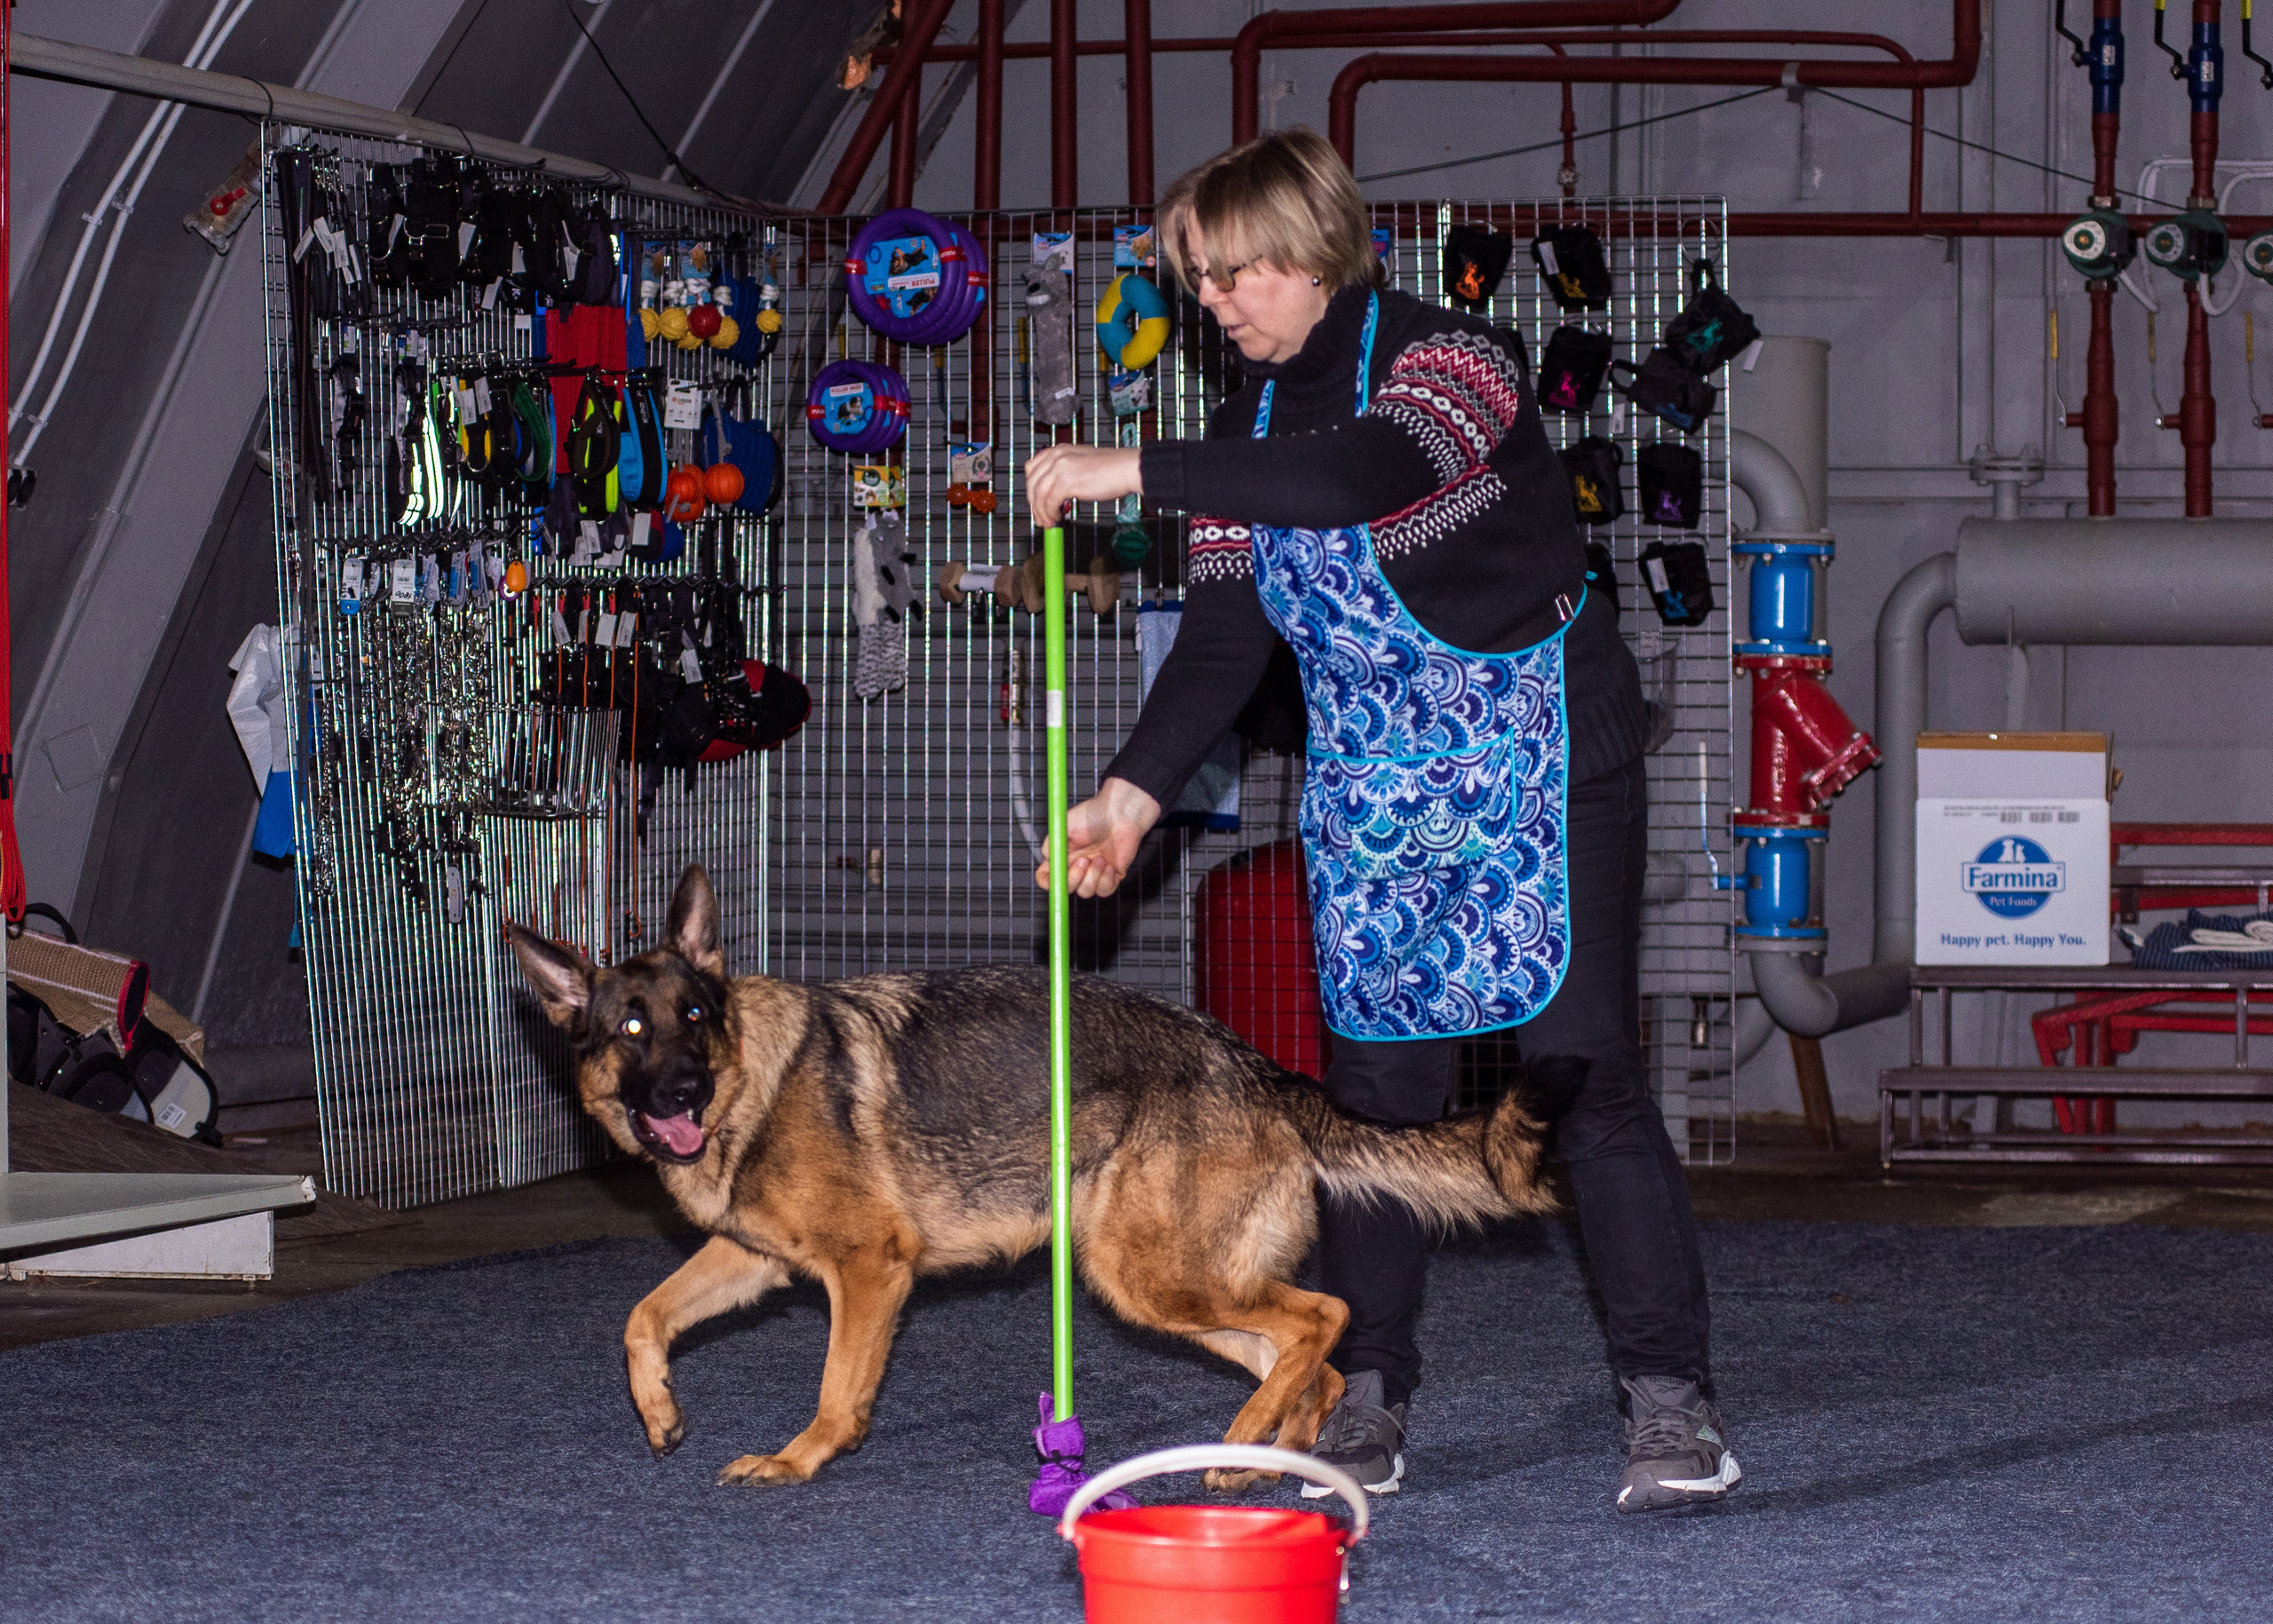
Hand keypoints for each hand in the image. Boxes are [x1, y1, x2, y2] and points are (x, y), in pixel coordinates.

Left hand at [1024, 445, 1141, 528]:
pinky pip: (1049, 501)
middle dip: (1034, 504)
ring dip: (1041, 512)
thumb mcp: (1081, 464)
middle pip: (1032, 482)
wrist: (1127, 469)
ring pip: (1038, 494)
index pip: (1032, 468)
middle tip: (1040, 518)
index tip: (1036, 502)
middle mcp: (1056, 456)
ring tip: (1049, 523)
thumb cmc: (1110, 470)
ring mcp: (1060, 468)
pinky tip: (1058, 519)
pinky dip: (1050, 513)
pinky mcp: (1067, 481)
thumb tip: (1053, 494)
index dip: (1031, 488)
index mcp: (1059, 450)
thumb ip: (1065, 472)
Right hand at [1034, 777, 1162, 897]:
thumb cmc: (1093, 814)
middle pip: (1066, 888)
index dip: (1048, 882)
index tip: (1057, 876)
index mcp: (1062, 856)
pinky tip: (1109, 864)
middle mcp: (1076, 867)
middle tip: (1083, 860)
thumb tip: (1047, 861)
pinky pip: (1104, 890)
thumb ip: (1052, 845)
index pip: (1047, 877)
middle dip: (1073, 879)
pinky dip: (1105, 880)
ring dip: (1092, 876)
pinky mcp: (1111, 876)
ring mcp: (1093, 872)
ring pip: (1085, 892)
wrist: (1120, 813)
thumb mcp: (1064, 825)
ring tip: (1100, 857)